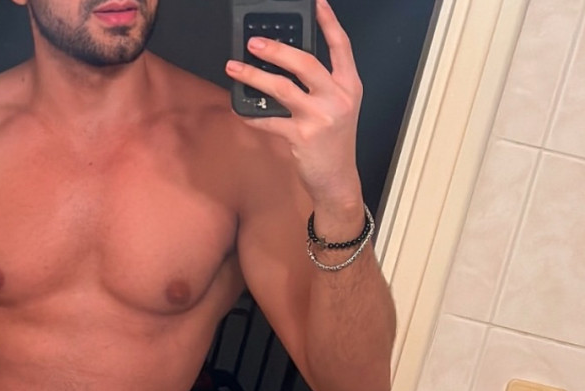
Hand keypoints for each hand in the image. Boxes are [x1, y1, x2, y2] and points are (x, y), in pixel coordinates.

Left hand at [226, 0, 362, 214]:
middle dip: (277, 49)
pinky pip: (270, 122)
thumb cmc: (334, 145)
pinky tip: (241, 111)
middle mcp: (337, 98)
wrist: (337, 181)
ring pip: (282, 88)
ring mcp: (320, 117)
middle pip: (305, 62)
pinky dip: (252, 116)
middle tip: (254, 42)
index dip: (329, 22)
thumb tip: (288, 65)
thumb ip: (323, 86)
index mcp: (350, 86)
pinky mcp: (302, 137)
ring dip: (254, 77)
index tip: (317, 3)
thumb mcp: (339, 109)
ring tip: (234, 68)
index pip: (341, 46)